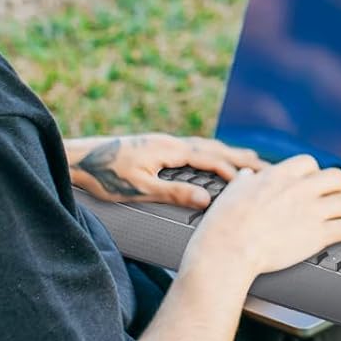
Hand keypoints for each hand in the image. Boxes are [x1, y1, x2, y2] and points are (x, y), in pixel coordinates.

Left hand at [64, 131, 269, 207]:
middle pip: (212, 147)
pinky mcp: (153, 147)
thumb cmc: (104, 175)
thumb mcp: (140, 189)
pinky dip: (209, 153)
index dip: (234, 170)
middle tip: (265, 165)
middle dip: (239, 157)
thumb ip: (174, 193)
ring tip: (246, 160)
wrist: (75, 158)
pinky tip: (210, 160)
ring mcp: (161, 142)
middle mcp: (168, 141)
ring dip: (226, 153)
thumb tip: (207, 199)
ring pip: (202, 146)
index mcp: (169, 149)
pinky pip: (191, 149)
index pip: (210, 158)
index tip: (256, 180)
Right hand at [184, 152, 340, 280]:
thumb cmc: (224, 224)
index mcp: (278, 176)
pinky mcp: (318, 234)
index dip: (314, 173)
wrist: (228, 249)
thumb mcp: (232, 192)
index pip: (307, 163)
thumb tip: (247, 174)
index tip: (315, 181)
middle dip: (339, 186)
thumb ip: (244, 181)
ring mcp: (311, 210)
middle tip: (338, 197)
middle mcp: (299, 189)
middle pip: (334, 176)